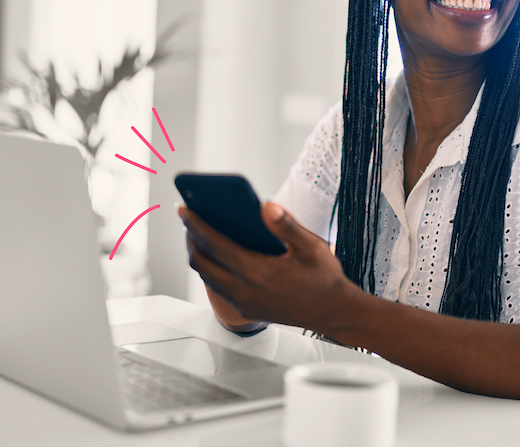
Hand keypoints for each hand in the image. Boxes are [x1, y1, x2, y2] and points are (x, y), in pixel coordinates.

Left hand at [178, 202, 361, 332]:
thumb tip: (265, 205)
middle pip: (202, 263)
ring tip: (200, 234)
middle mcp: (245, 291)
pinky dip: (213, 269)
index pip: (215, 245)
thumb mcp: (312, 247)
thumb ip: (286, 225)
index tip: (184, 209)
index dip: (196, 225)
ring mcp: (244, 304)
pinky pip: (219, 288)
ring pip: (208, 277)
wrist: (335, 314)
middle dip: (191, 239)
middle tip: (189, 219)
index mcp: (258, 273)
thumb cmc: (325, 279)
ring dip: (200, 255)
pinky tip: (220, 254)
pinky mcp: (247, 310)